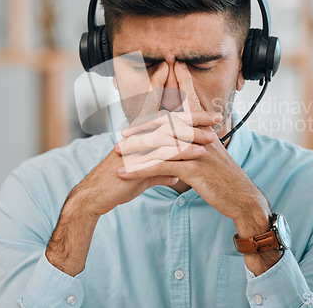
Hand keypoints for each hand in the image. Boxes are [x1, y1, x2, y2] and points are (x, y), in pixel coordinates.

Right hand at [46, 62, 209, 275]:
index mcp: (143, 136)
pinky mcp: (136, 159)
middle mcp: (140, 136)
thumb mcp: (144, 175)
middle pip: (172, 121)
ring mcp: (137, 147)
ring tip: (212, 138)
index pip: (170, 121)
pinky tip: (196, 156)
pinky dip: (181, 153)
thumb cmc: (118, 184)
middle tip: (217, 117)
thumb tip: (176, 174)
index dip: (190, 117)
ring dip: (192, 135)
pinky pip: (162, 153)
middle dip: (195, 118)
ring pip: (169, 135)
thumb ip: (160, 171)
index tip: (211, 117)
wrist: (95, 196)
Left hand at [117, 61, 270, 224]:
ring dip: (136, 148)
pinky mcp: (193, 168)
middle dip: (143, 123)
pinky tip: (125, 173)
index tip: (174, 65)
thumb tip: (192, 132)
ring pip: (160, 143)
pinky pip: (161, 166)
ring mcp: (197, 150)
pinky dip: (140, 169)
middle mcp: (200, 135)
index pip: (191, 101)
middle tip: (123, 130)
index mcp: (205, 129)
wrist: (242, 196)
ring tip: (118, 152)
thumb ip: (202, 140)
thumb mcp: (214, 153)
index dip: (183, 82)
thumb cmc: (226, 176)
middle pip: (168, 120)